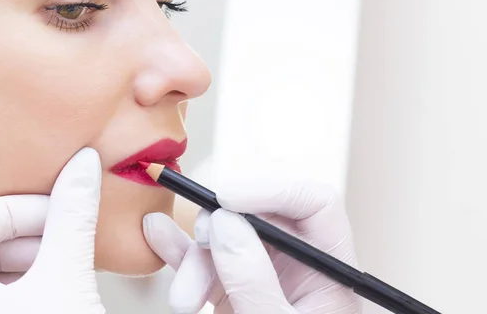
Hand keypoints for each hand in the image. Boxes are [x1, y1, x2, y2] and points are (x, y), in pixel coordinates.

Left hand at [0, 148, 105, 313]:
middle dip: (22, 235)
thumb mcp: (68, 276)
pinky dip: (21, 285)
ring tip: (61, 267)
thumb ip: (73, 218)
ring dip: (24, 260)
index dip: (15, 210)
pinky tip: (53, 291)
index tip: (52, 212)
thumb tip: (82, 169)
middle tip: (58, 239)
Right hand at [143, 180, 360, 313]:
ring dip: (196, 259)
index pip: (312, 204)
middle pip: (259, 217)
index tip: (229, 198)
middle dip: (221, 231)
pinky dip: (180, 251)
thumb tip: (229, 226)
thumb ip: (255, 280)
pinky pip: (205, 258)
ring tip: (181, 299)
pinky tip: (160, 237)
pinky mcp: (232, 285)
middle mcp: (296, 263)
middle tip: (202, 248)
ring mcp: (262, 271)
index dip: (273, 189)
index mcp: (328, 268)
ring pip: (226, 238)